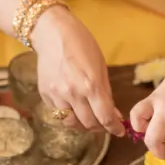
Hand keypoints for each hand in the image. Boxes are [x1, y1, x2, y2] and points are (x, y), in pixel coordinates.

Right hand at [32, 7, 124, 136]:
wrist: (52, 33)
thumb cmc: (81, 45)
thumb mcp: (100, 67)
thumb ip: (105, 93)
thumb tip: (113, 114)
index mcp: (91, 85)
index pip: (105, 117)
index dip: (115, 128)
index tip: (120, 131)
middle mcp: (73, 94)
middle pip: (89, 124)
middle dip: (100, 127)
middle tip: (105, 124)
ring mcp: (56, 96)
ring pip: (71, 123)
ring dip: (82, 124)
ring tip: (89, 118)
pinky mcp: (45, 95)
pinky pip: (58, 113)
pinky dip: (68, 114)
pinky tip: (73, 106)